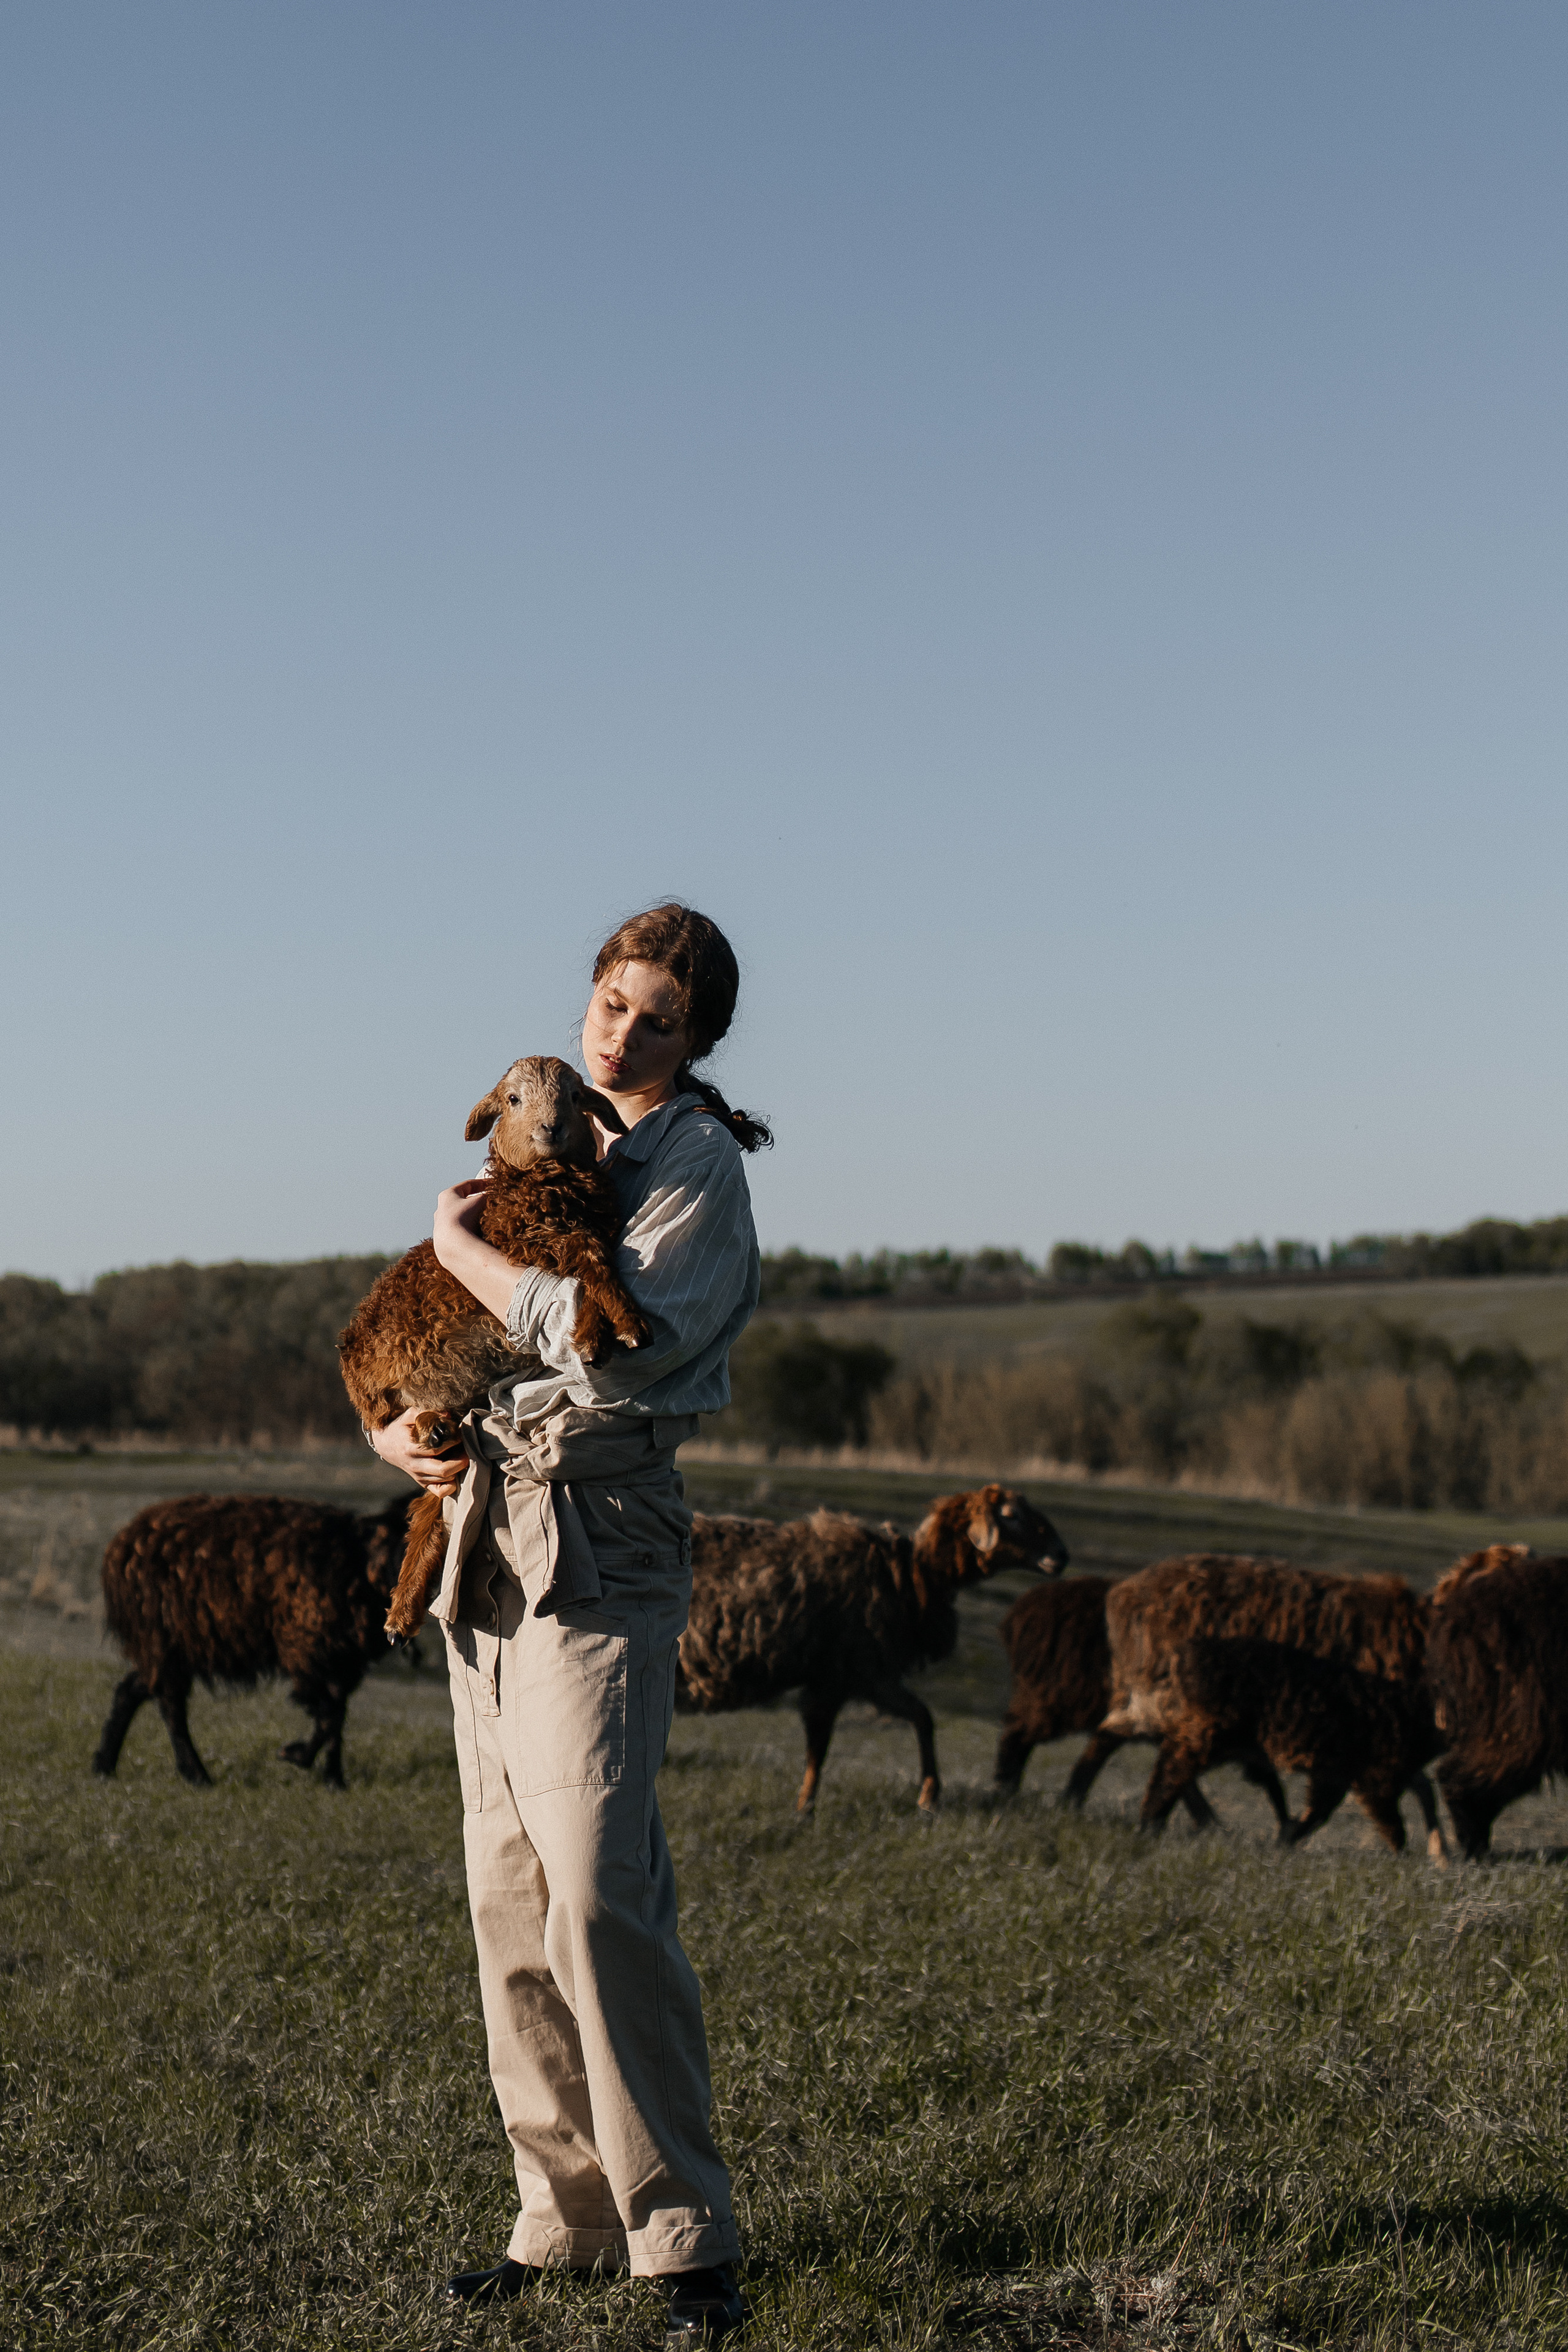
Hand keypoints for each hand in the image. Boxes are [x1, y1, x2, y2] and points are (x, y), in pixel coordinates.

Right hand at [370, 1407, 465, 1496]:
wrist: (386, 1445)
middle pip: (443, 1470)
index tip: (460, 1434)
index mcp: (410, 1449)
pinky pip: (440, 1491)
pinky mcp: (423, 1483)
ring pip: (445, 1480)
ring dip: (458, 1469)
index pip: (436, 1450)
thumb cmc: (400, 1428)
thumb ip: (424, 1413)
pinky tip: (455, 1472)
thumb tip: (446, 1414)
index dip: (452, 1442)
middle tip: (468, 1450)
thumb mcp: (408, 1416)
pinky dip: (452, 1485)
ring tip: (463, 1456)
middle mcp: (415, 1465)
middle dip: (461, 1461)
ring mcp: (419, 1476)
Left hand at [431, 1175, 525, 1321]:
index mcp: (447, 1196)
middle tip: (490, 1205)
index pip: (467, 1185)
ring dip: (473, 1221)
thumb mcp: (483, 1202)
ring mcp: (440, 1230)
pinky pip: (460, 1237)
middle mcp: (440, 1212)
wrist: (454, 1248)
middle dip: (476, 1203)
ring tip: (488, 1224)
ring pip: (460, 1221)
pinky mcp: (444, 1246)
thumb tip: (503, 1192)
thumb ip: (491, 1195)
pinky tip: (480, 1239)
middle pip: (461, 1203)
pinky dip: (470, 1235)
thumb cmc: (468, 1219)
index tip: (495, 1185)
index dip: (483, 1184)